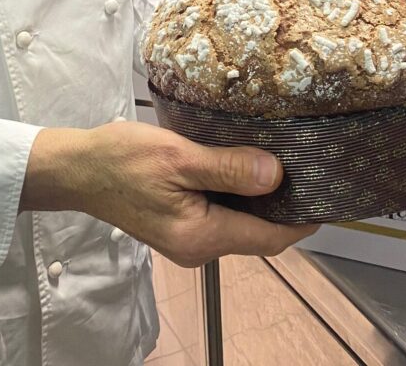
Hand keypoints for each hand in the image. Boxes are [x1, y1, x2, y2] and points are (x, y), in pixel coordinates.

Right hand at [20, 121, 317, 266]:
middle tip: (309, 167)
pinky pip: (220, 213)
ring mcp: (186, 237)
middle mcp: (197, 246)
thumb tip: (276, 175)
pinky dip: (237, 194)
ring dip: (260, 198)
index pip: (269, 238)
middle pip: (257, 233)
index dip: (302, 220)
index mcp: (201, 237)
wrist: (76, 167)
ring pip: (239, 222)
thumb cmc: (122, 160)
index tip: (329, 194)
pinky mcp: (177, 222)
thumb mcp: (179, 158)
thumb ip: (229, 169)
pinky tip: (243, 165)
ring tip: (283, 160)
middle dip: (285, 206)